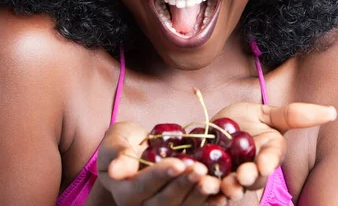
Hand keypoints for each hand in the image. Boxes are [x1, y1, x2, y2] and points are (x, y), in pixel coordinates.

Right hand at [96, 121, 224, 205]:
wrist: (142, 152)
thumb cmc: (127, 143)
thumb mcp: (117, 139)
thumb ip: (116, 151)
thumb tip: (115, 170)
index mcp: (125, 192)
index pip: (141, 187)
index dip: (160, 175)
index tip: (178, 162)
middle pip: (164, 202)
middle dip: (183, 185)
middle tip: (200, 170)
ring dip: (199, 195)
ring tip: (213, 181)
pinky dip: (209, 203)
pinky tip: (222, 194)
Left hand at [210, 102, 336, 199]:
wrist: (210, 128)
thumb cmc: (241, 120)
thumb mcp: (265, 113)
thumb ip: (294, 115)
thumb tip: (333, 111)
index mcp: (267, 154)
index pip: (271, 159)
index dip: (268, 163)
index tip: (263, 164)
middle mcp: (251, 170)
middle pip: (251, 179)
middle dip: (245, 179)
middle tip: (238, 177)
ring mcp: (229, 178)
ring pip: (229, 187)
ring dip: (222, 187)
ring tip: (212, 182)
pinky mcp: (208, 180)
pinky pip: (206, 187)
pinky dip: (202, 184)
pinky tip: (195, 179)